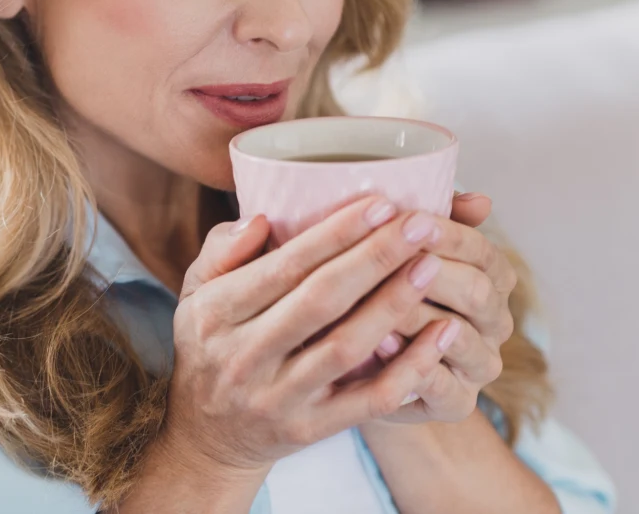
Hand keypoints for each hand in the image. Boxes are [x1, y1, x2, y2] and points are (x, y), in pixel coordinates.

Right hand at [161, 195, 461, 477]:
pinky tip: (442, 334)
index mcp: (216, 312)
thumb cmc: (211, 344)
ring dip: (395, 303)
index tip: (381, 204)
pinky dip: (410, 367)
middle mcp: (244, 356)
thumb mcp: (196, 291)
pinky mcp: (309, 429)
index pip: (284, 266)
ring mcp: (278, 397)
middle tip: (422, 225)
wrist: (207, 435)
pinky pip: (369, 400)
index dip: (335, 233)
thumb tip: (264, 218)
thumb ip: (223, 249)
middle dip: (376, 257)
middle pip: (321, 300)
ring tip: (433, 266)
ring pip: (347, 347)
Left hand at [372, 192, 516, 423]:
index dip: (450, 235)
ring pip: (461, 337)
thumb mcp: (399, 253)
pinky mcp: (457, 402)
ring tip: (381, 300)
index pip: (482, 252)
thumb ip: (433, 223)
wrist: (364, 364)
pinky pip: (442, 385)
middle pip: (478, 292)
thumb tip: (479, 199)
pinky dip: (412, 362)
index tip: (412, 218)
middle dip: (436, 272)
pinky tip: (379, 341)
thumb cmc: (381, 292)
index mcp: (490, 278)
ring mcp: (479, 364)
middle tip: (398, 257)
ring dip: (420, 316)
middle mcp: (494, 321)